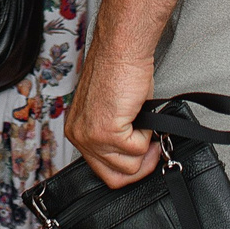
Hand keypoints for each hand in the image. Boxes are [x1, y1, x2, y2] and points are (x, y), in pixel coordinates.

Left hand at [66, 45, 162, 184]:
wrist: (121, 50)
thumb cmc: (119, 71)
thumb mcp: (110, 112)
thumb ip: (114, 137)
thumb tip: (132, 156)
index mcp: (77, 131)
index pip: (102, 171)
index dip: (128, 167)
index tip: (143, 156)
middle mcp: (79, 136)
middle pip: (114, 178)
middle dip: (140, 166)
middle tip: (152, 148)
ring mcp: (91, 137)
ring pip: (129, 168)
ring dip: (144, 147)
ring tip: (142, 122)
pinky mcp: (106, 132)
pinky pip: (137, 150)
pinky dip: (147, 134)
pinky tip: (138, 113)